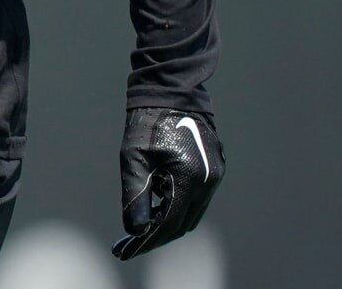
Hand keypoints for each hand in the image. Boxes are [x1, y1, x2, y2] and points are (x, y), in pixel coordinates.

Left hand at [111, 107, 223, 259]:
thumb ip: (136, 194)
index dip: (148, 240)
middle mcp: (209, 180)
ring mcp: (214, 175)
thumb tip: (136, 229)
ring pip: (191, 211)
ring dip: (168, 220)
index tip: (126, 249)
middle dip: (157, 235)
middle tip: (129, 242)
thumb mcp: (134, 157)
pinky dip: (177, 204)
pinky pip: (195, 197)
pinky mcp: (213, 168)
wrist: (171, 91)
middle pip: (183, 223)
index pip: (170, 224)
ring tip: (140, 223)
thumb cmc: (148, 120)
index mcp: (191, 177)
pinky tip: (157, 200)